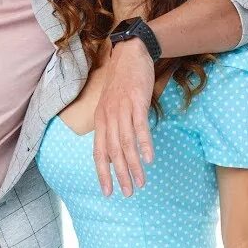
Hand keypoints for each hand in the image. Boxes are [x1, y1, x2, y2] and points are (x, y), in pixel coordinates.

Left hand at [93, 37, 155, 196]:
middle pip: (113, 152)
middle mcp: (108, 117)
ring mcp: (122, 110)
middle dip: (120, 175)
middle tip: (128, 193)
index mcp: (100, 120)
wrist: (130, 54)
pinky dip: (144, 144)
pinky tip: (149, 159)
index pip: (98, 152)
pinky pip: (140, 127)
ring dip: (133, 166)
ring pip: (126, 143)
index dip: (102, 173)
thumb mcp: (111, 106)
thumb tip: (115, 148)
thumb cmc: (122, 83)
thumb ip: (111, 126)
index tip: (107, 192)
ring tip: (141, 182)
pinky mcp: (136, 102)